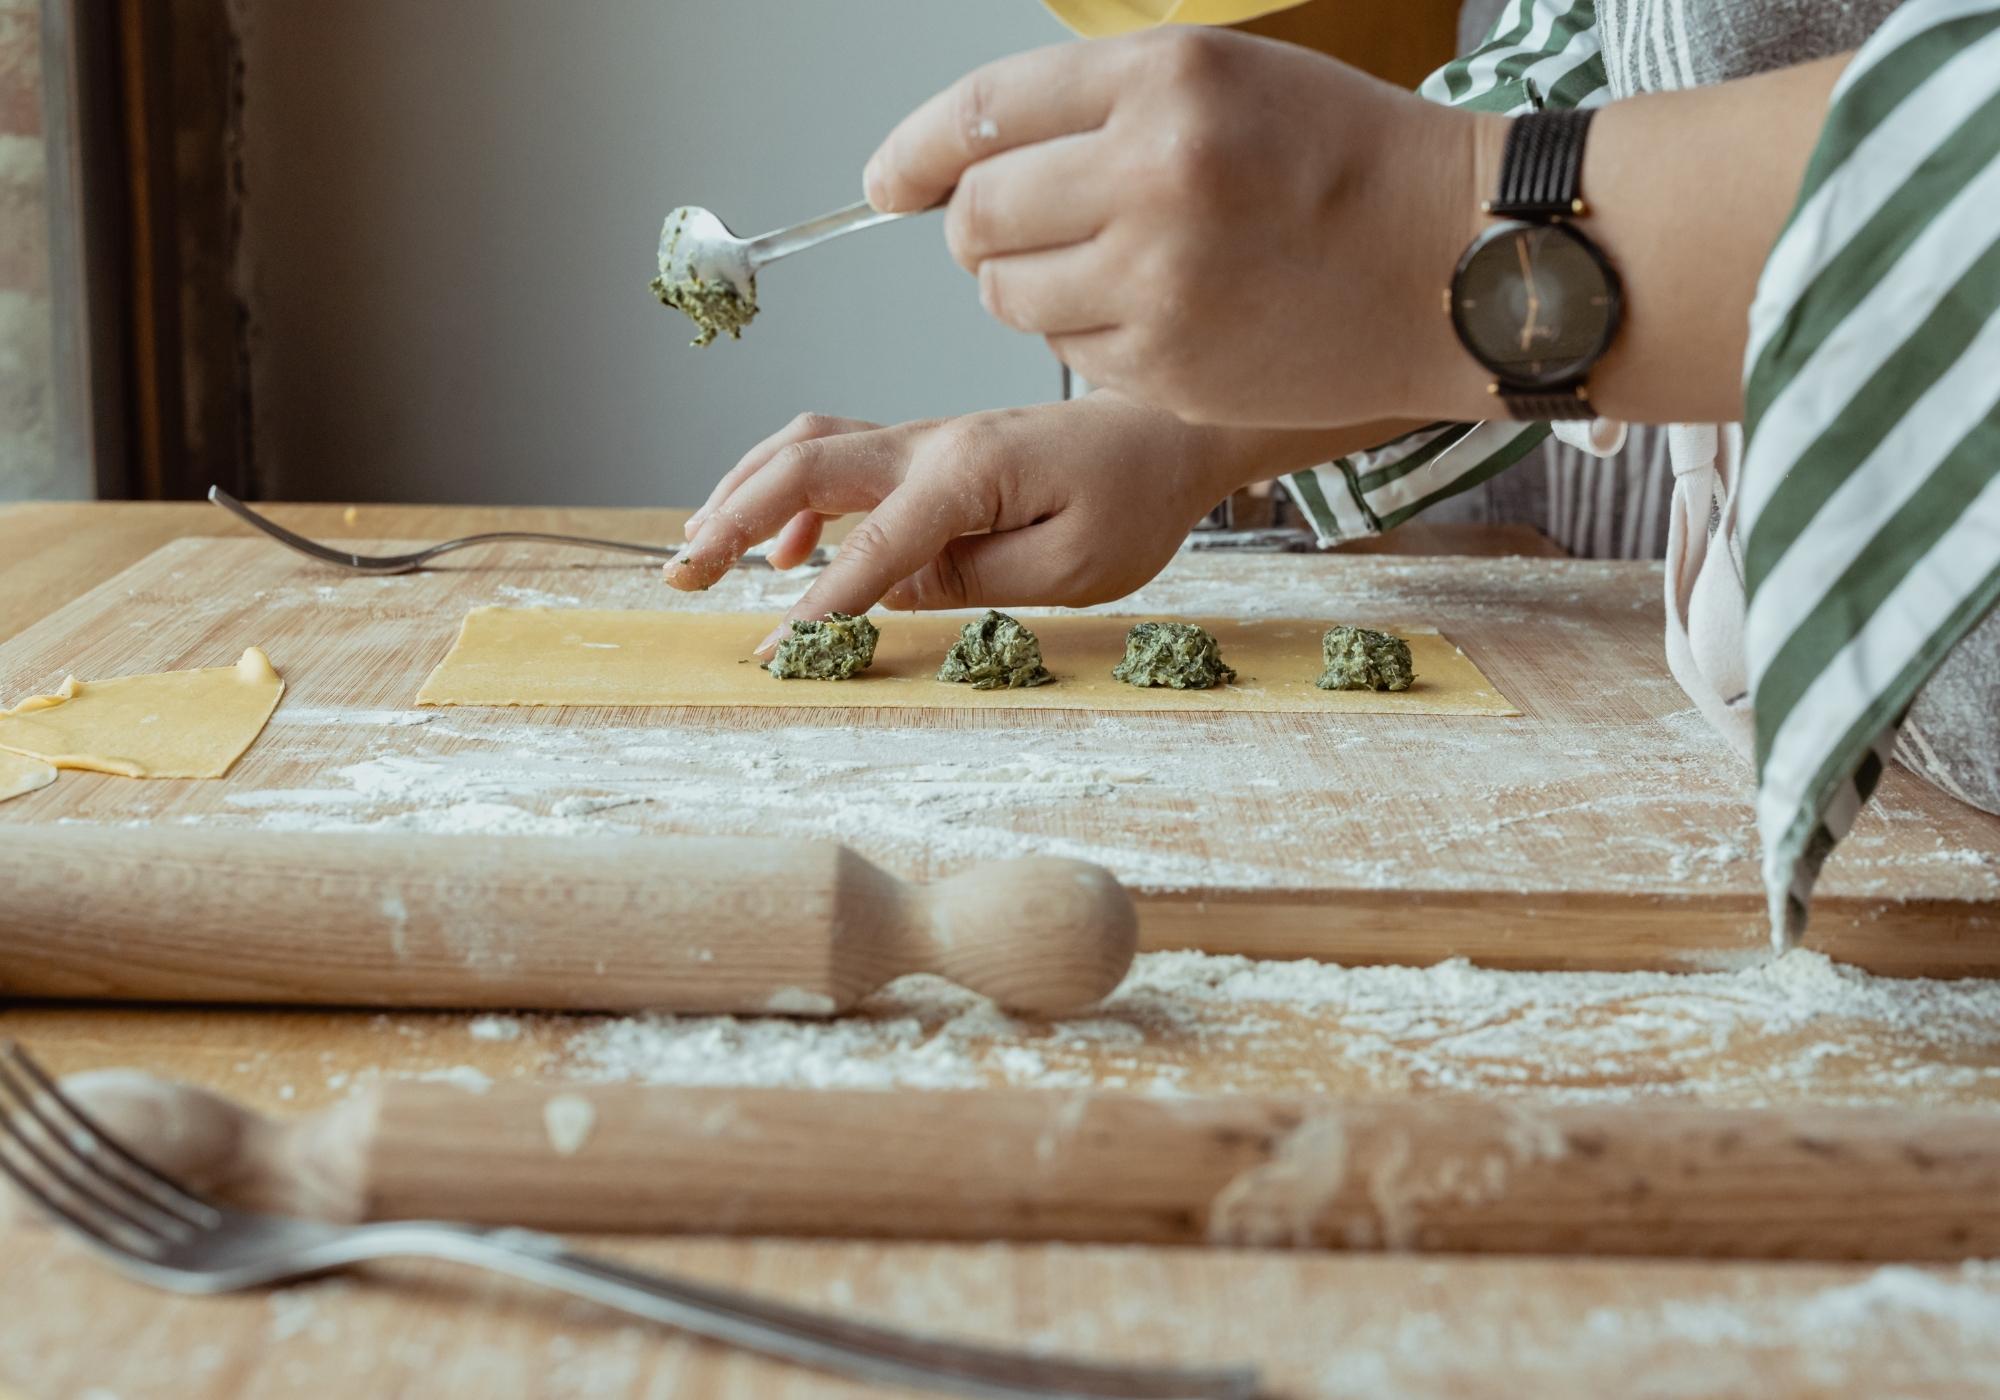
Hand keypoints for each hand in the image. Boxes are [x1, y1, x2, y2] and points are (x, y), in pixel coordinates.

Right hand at [667, 395, 1311, 650]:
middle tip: (681, 575)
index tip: (771, 655)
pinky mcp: (928, 453)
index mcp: (968, 472)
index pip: (871, 546)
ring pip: (806, 449)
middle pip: (803, 465)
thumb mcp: (1075, 567)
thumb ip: (975, 580)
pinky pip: (837, 462)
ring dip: (741, 495)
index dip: (818, 606)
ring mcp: (924, 440)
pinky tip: (778, 553)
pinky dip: (788, 498)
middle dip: (730, 518)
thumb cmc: (1133, 502)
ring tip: (697, 553)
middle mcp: (931, 444)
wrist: (1166, 437)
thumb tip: (888, 591)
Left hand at [863, 27, 1492, 427]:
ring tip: (1112, 268)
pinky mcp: (1169, 368)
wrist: (1461, 261)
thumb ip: (1093, 107)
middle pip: (978, 217)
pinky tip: (1163, 314)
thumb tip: (956, 162)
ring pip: (1007, 297)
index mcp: (1165, 82)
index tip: (885, 182)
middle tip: (1025, 228)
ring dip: (1028, 287)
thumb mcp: (1226, 79)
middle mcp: (1154, 176)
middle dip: (978, 227)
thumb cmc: (1343, 160)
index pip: (981, 113)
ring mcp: (1159, 283)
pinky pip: (1066, 356)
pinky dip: (1088, 338)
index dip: (915, 152)